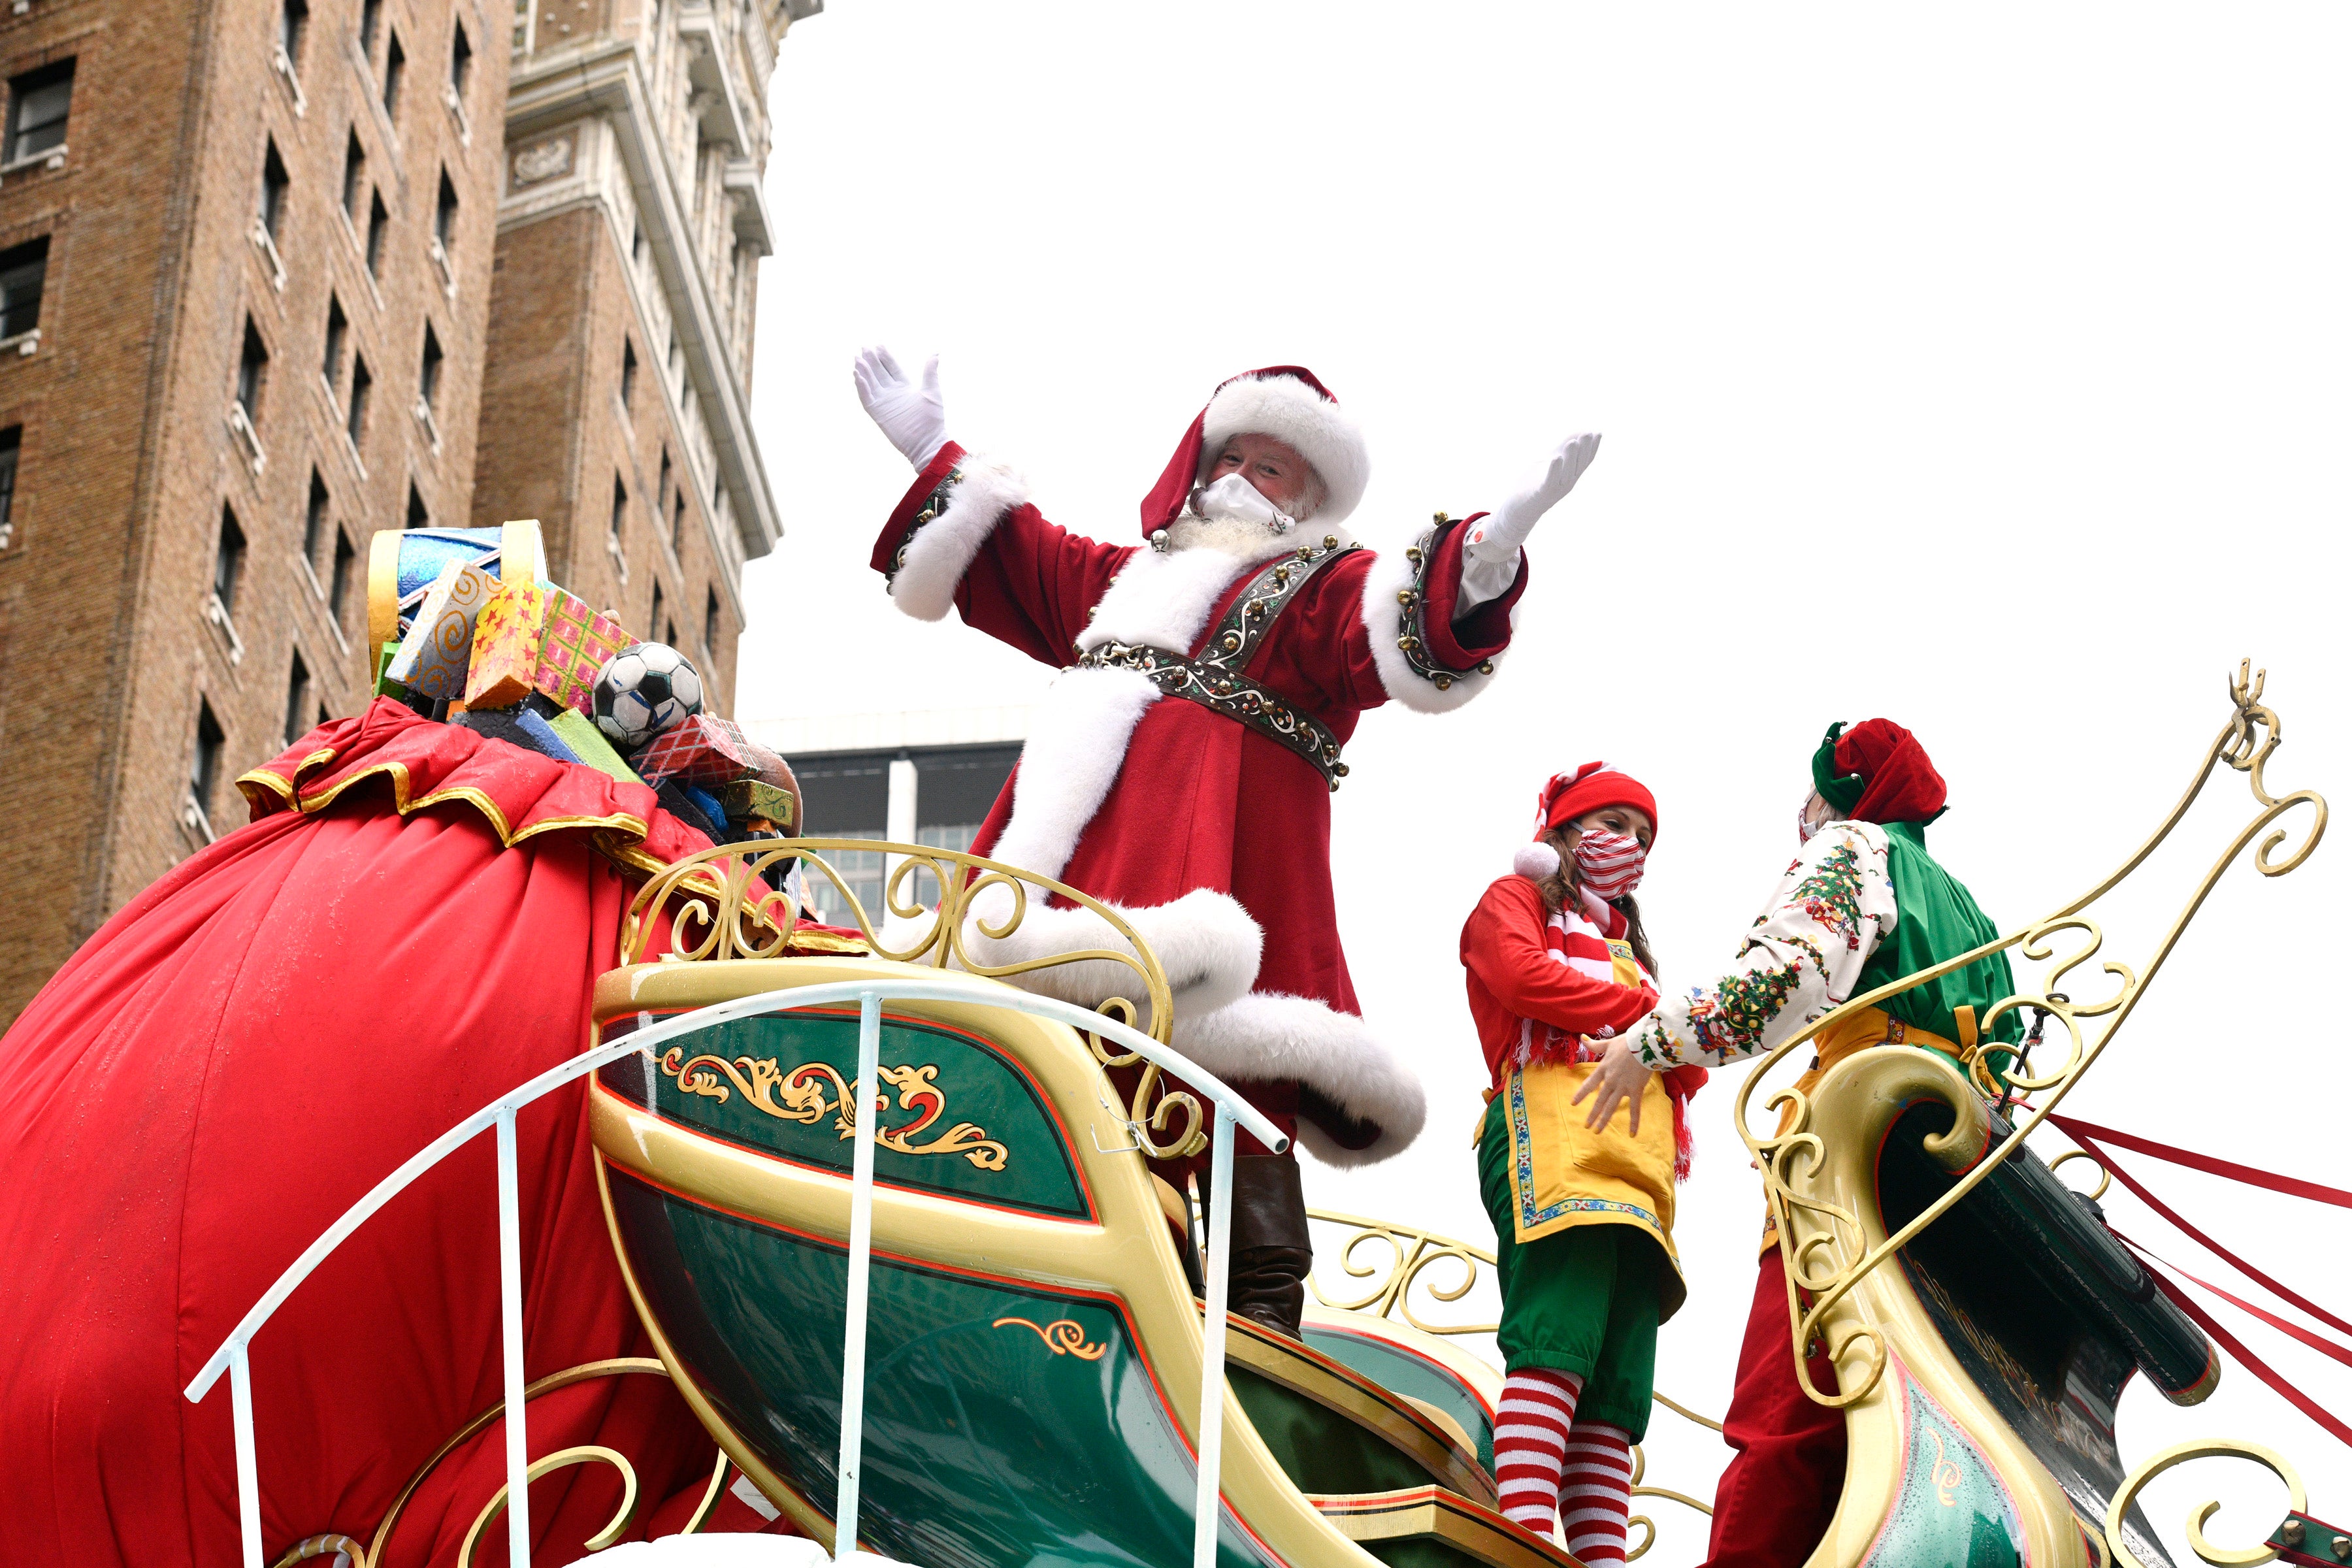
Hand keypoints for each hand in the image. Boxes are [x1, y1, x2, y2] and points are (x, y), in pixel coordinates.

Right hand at [852, 346, 948, 468]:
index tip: (879, 345)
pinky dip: (862, 388)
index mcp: (905, 387)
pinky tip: (857, 376)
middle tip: (864, 347)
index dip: (885, 357)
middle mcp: (892, 393)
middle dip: (871, 360)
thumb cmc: (933, 420)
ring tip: (858, 359)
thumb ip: (930, 372)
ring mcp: (884, 403)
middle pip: (879, 373)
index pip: (892, 368)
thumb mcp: (932, 392)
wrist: (928, 442)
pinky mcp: (878, 414)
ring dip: (864, 372)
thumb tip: (936, 353)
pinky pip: (867, 399)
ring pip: (870, 383)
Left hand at [1469, 432, 1601, 559]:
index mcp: (1570, 474)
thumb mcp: (1550, 461)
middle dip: (1584, 449)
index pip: (1585, 461)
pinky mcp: (1542, 493)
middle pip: (1578, 465)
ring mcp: (1556, 489)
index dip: (1592, 448)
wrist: (1518, 507)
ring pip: (1567, 473)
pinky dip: (1554, 470)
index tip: (1598, 433)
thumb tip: (1577, 434)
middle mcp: (1567, 483)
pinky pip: (1550, 481)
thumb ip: (1562, 448)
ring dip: (1570, 457)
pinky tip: (1556, 458)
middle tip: (1587, 433)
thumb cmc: (1534, 483)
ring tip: (1572, 442)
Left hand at [1571, 1036, 1651, 1132]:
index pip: (1589, 1084)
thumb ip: (1595, 1045)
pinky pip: (1635, 1109)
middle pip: (1599, 1101)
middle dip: (1592, 1114)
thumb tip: (1581, 1038)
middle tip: (1586, 1126)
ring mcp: (1622, 1087)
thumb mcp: (1609, 1043)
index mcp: (1603, 1069)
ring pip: (1611, 1107)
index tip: (1573, 1104)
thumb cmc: (1627, 1042)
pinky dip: (1634, 1122)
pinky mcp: (1636, 1091)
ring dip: (1604, 1120)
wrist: (1644, 1045)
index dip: (1581, 1095)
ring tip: (1597, 1131)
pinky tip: (1632, 1134)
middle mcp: (1610, 1081)